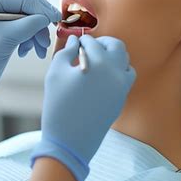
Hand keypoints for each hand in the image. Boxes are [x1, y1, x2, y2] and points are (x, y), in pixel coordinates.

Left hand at [0, 0, 60, 119]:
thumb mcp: (8, 37)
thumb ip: (30, 24)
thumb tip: (48, 17)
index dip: (43, 10)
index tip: (58, 21)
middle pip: (29, 8)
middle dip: (39, 26)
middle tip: (46, 43)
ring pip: (29, 20)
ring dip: (36, 36)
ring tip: (39, 52)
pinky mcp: (3, 26)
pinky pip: (25, 28)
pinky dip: (29, 40)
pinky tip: (25, 52)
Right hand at [31, 35, 135, 180]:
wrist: (69, 140)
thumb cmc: (58, 104)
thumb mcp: (55, 73)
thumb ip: (66, 52)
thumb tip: (74, 42)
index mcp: (99, 63)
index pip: (93, 43)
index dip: (82, 41)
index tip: (75, 43)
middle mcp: (115, 72)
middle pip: (117, 46)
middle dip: (103, 42)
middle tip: (89, 46)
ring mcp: (122, 87)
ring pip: (125, 61)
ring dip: (112, 56)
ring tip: (95, 61)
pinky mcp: (122, 99)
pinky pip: (125, 78)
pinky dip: (116, 71)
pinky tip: (100, 76)